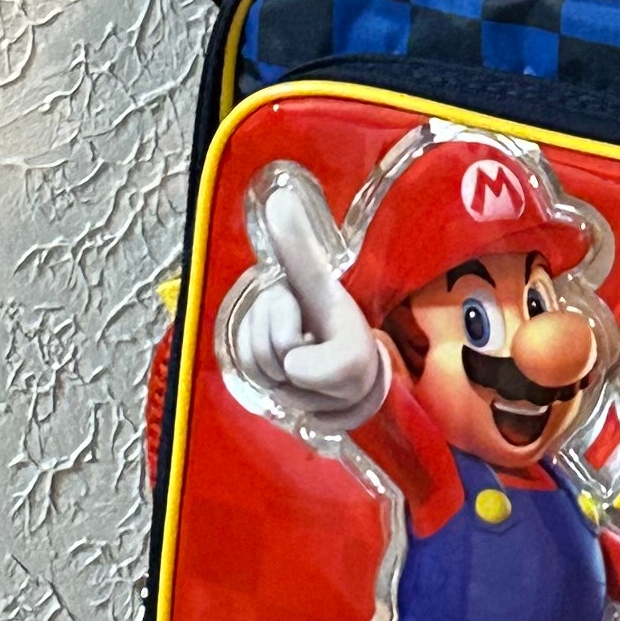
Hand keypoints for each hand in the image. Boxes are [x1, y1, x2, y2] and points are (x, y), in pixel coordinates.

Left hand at [214, 164, 386, 431]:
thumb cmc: (337, 322)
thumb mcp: (320, 284)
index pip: (292, 357)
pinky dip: (262, 365)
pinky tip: (283, 356)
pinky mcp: (303, 422)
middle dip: (273, 325)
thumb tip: (277, 198)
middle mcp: (339, 396)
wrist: (359, 368)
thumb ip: (299, 246)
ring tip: (292, 334)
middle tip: (297, 319)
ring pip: (259, 372)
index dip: (283, 321)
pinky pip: (259, 389)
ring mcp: (319, 412)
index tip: (302, 316)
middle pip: (269, 356)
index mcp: (353, 359)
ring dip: (265, 342)